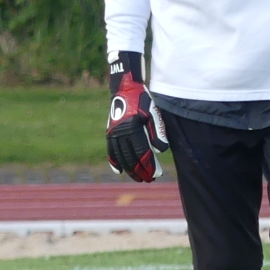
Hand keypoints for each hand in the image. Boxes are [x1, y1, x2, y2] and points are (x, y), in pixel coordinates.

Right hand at [106, 51, 167, 181]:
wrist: (124, 88)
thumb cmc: (142, 100)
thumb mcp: (153, 113)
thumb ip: (157, 132)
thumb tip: (161, 151)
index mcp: (133, 128)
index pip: (142, 153)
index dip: (148, 165)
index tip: (155, 175)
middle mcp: (120, 133)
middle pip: (131, 158)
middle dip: (140, 171)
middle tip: (148, 180)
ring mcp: (113, 133)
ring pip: (121, 157)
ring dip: (129, 170)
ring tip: (137, 178)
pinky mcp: (109, 132)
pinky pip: (110, 151)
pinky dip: (114, 162)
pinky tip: (119, 171)